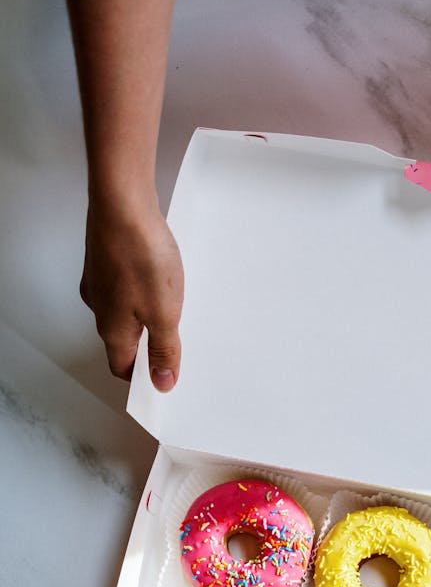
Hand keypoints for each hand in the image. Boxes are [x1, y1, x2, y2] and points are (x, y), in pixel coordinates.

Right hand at [80, 199, 183, 390]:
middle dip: (149, 345)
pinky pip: (123, 286)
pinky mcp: (105, 259)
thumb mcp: (164, 315)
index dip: (142, 377)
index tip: (162, 379)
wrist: (122, 203)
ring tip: (171, 306)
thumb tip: (162, 382)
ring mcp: (99, 281)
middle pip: (123, 340)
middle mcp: (99, 307)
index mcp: (112, 330)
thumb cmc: (140, 256)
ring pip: (123, 311)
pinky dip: (141, 290)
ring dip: (146, 315)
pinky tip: (157, 277)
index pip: (122, 367)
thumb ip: (164, 350)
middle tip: (174, 343)